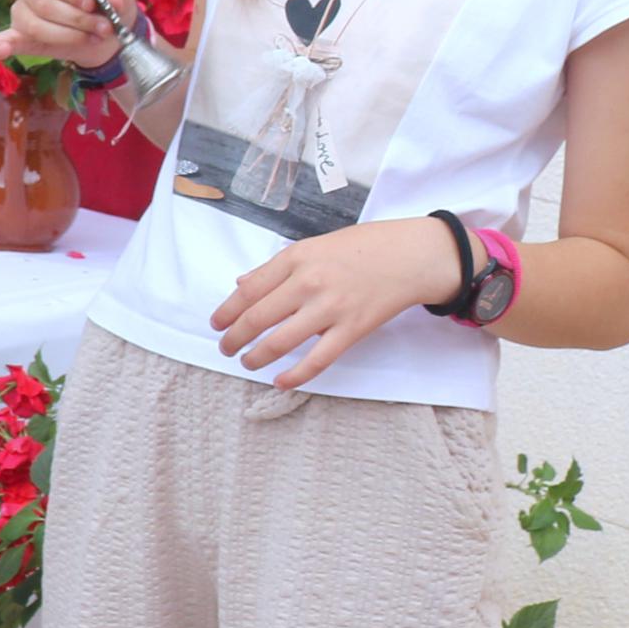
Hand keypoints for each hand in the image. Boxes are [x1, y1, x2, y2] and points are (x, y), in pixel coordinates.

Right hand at [0, 0, 125, 70]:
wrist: (103, 31)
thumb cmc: (106, 4)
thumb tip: (112, 0)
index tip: (92, 5)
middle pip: (44, 5)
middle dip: (78, 20)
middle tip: (105, 29)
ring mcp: (20, 11)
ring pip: (35, 26)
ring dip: (66, 36)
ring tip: (93, 38)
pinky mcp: (18, 35)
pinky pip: (0, 40)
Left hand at [210, 216, 457, 388]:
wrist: (411, 255)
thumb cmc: (362, 247)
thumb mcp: (313, 246)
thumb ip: (276, 267)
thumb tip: (241, 284)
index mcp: (296, 259)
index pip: (247, 291)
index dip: (227, 311)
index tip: (217, 324)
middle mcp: (309, 283)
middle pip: (257, 318)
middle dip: (233, 338)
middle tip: (225, 348)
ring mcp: (331, 308)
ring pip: (280, 342)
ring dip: (256, 357)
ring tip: (246, 362)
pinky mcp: (352, 329)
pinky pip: (318, 359)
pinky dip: (295, 375)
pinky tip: (279, 381)